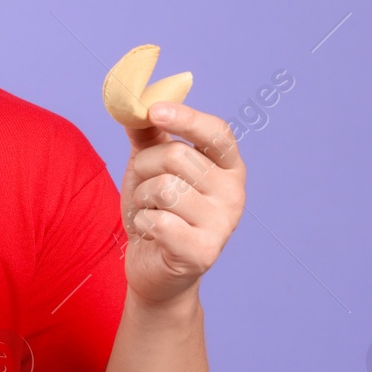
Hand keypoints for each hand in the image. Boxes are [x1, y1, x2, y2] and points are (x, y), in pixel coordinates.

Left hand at [120, 101, 245, 305]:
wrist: (153, 268)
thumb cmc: (156, 212)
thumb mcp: (149, 168)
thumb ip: (147, 135)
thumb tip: (136, 103)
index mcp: (228, 167)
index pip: (216, 133)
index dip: (186, 118)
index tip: (154, 110)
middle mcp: (234, 193)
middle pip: (176, 156)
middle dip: (144, 169)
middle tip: (144, 189)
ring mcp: (223, 224)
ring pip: (164, 188)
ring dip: (142, 199)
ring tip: (150, 213)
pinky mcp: (204, 252)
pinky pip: (158, 220)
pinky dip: (142, 224)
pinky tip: (152, 234)